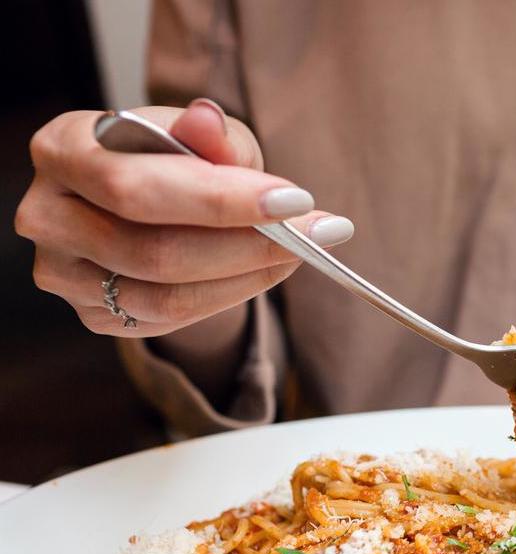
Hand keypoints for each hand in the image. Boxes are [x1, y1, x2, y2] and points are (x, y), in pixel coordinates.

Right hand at [14, 99, 353, 336]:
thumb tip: (207, 122)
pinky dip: (229, 296)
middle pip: (154, 250)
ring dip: (248, 275)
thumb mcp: (202, 136)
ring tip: (299, 250)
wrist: (154, 203)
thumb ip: (211, 135)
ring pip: (167, 294)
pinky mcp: (93, 314)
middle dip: (248, 243)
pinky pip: (170, 318)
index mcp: (63, 148)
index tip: (295, 200)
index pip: (137, 186)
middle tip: (315, 233)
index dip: (220, 199)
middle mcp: (48, 214)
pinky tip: (264, 271)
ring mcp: (65, 272)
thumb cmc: (174, 159)